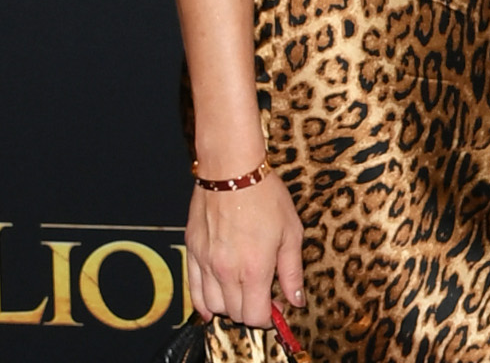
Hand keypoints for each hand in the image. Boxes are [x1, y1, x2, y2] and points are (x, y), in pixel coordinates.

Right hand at [185, 173, 305, 328]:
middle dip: (251, 311)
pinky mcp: (192, 253)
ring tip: (242, 294)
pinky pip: (193, 290)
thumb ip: (292, 270)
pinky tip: (213, 302)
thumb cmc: (264, 195)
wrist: (232, 170)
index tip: (276, 310)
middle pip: (234, 313)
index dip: (268, 318)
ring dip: (229, 307)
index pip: (255, 316)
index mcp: (254, 268)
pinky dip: (203, 301)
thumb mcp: (291, 232)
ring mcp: (206, 263)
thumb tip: (296, 298)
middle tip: (263, 298)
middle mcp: (226, 271)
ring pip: (213, 306)